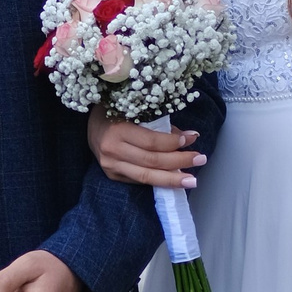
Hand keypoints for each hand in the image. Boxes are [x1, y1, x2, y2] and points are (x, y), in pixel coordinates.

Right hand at [87, 108, 206, 190]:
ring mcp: (110, 165)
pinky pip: (138, 180)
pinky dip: (158, 180)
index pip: (151, 142)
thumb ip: (159, 125)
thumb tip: (187, 138)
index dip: (172, 143)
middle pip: (151, 161)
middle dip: (179, 162)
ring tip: (191, 180)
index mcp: (117, 130)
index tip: (191, 139)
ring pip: (146, 176)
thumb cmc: (116, 111)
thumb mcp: (136, 111)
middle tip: (200, 159)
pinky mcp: (112, 175)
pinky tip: (173, 180)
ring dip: (172, 179)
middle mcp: (112, 150)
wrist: (90, 123)